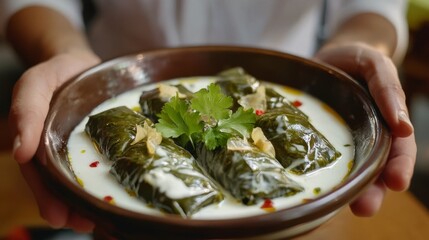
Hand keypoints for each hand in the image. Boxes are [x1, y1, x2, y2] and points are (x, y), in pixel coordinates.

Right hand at [9, 51, 100, 230]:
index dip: (46, 196)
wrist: (81, 64)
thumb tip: (20, 153)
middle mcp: (57, 149)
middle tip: (81, 225)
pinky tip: (114, 196)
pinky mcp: (100, 143)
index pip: (39, 174)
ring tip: (98, 221)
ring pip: (80, 180)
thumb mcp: (35, 84)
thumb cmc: (56, 72)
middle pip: (60, 184)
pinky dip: (105, 182)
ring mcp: (78, 148)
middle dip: (69, 208)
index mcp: (38, 141)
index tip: (58, 217)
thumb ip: (26, 111)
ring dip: (86, 202)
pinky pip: (101, 165)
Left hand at [315, 42, 416, 215]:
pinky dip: (323, 174)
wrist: (329, 57)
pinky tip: (316, 187)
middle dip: (373, 191)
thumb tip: (403, 125)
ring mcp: (344, 141)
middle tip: (364, 208)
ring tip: (345, 205)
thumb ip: (388, 88)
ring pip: (350, 171)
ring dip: (351, 190)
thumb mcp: (375, 64)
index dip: (400, 167)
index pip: (399, 151)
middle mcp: (367, 138)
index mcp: (387, 123)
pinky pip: (323, 159)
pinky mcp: (321, 141)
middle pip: (376, 170)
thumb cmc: (357, 59)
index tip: (396, 182)